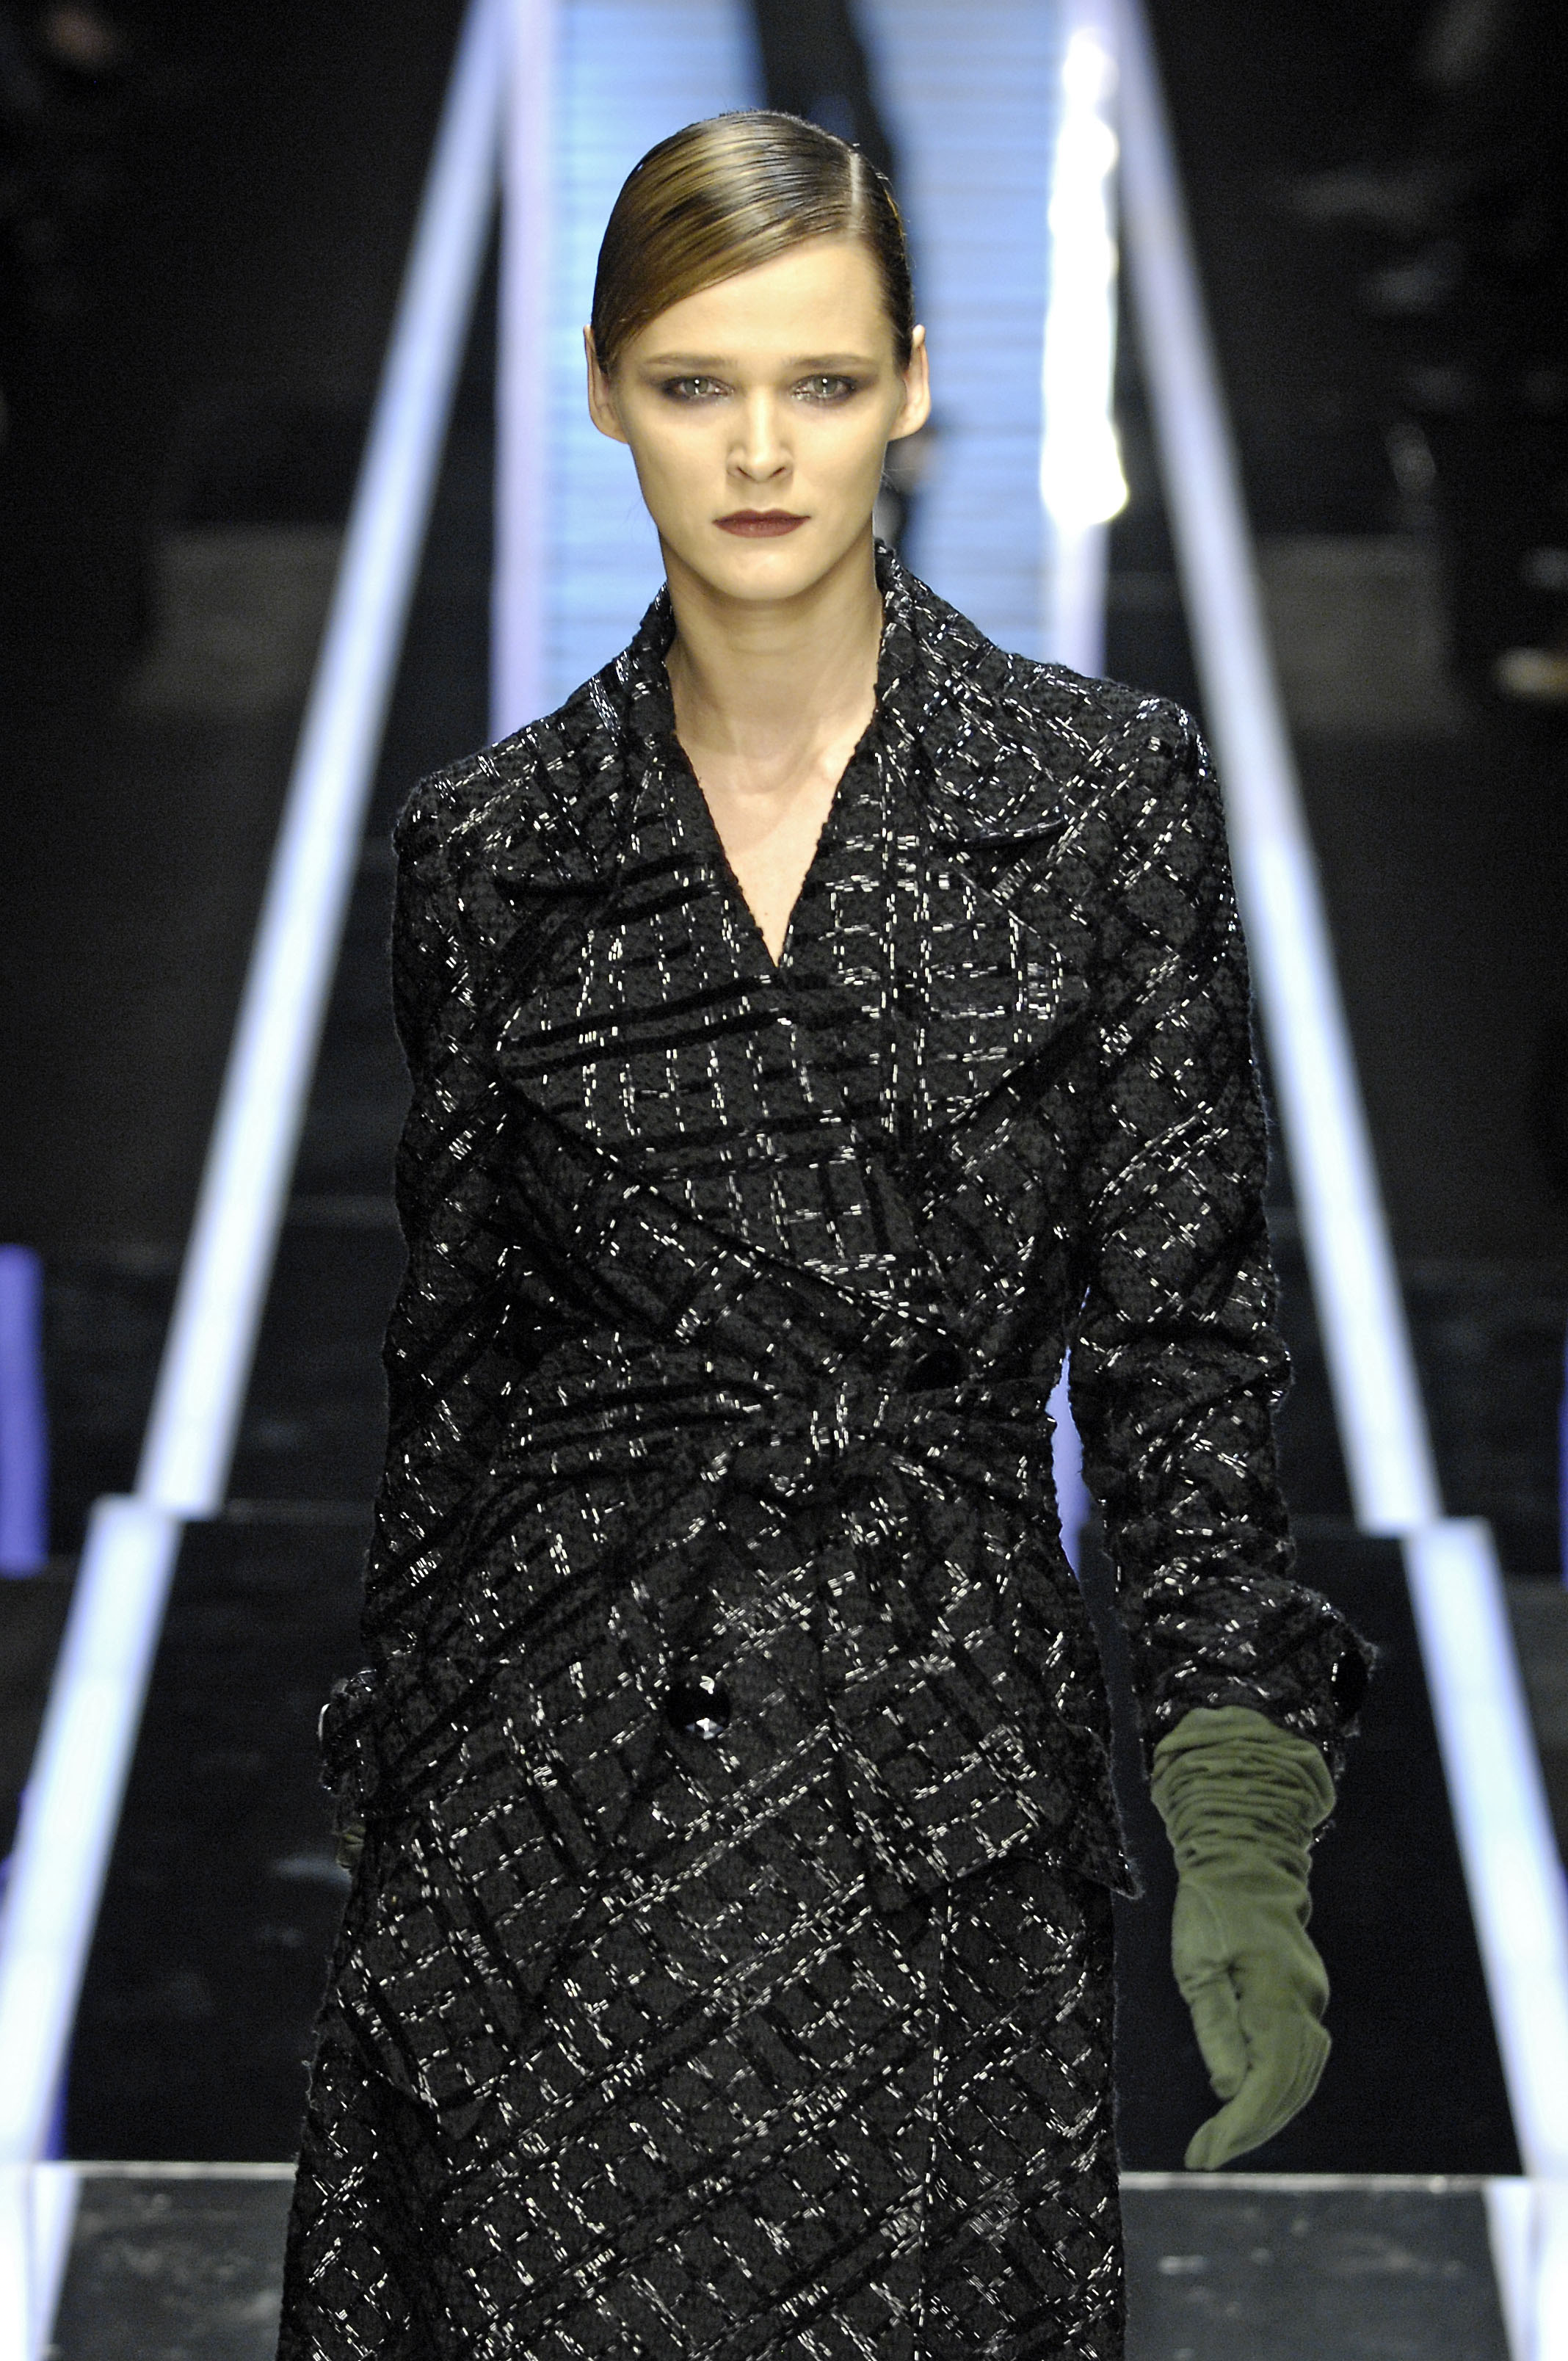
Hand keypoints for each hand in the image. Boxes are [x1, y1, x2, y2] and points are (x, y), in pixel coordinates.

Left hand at [1170, 1859, 1329, 2169]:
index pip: (1268, 2080)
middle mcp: (1305, 2003)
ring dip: (1264, 2115)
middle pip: (1288, 2087)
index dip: (1239, 2124)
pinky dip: (1278, 2090)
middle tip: (1203, 2156)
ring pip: (1300, 2078)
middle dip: (1248, 2129)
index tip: (1203, 2156)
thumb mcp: (1195, 1963)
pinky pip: (1301, 2058)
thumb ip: (1214, 2024)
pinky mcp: (1306, 1998)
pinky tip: (1248, 2106)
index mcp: (1276, 1995)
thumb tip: (1229, 2088)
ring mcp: (1311, 2000)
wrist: (1245, 1862)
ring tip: (1220, 2142)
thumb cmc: (1209, 1910)